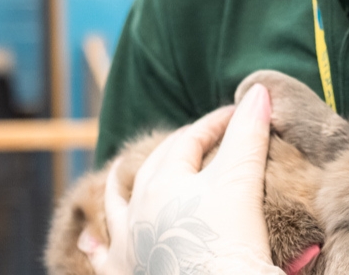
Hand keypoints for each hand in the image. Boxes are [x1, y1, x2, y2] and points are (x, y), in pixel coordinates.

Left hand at [99, 85, 280, 274]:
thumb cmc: (227, 244)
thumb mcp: (242, 183)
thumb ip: (248, 135)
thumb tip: (259, 91)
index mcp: (165, 182)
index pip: (191, 139)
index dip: (217, 123)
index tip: (241, 114)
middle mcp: (139, 209)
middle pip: (155, 166)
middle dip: (176, 148)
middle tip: (200, 139)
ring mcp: (129, 243)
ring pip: (116, 206)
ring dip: (117, 188)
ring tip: (116, 175)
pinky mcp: (126, 274)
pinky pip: (105, 258)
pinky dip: (97, 248)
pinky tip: (89, 243)